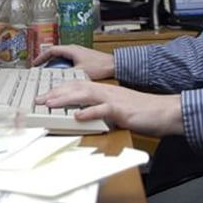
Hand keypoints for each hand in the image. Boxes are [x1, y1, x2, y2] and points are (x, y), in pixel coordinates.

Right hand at [31, 45, 114, 79]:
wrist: (113, 64)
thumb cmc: (99, 66)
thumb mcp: (79, 72)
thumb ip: (66, 75)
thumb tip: (55, 81)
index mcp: (70, 49)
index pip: (51, 50)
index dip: (41, 57)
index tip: (34, 64)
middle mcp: (73, 49)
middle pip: (55, 53)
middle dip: (46, 60)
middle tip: (38, 68)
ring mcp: (78, 52)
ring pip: (61, 57)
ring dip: (54, 63)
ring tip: (47, 72)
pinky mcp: (82, 57)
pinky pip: (67, 60)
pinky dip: (61, 65)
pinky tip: (61, 74)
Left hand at [36, 80, 183, 137]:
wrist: (164, 111)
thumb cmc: (141, 111)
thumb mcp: (116, 108)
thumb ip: (100, 109)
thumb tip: (83, 114)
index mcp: (104, 90)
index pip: (77, 85)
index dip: (59, 90)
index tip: (43, 96)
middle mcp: (106, 91)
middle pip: (76, 87)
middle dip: (55, 93)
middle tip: (38, 99)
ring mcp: (113, 98)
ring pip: (85, 95)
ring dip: (65, 99)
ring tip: (49, 104)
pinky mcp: (122, 110)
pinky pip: (103, 109)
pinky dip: (89, 112)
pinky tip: (78, 116)